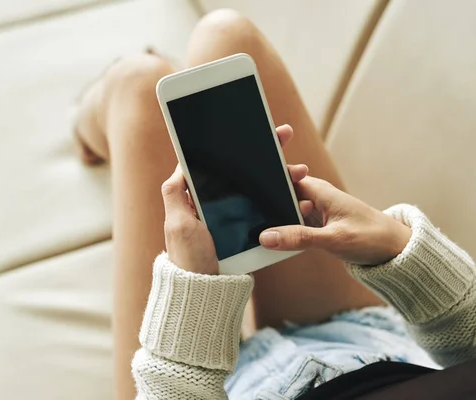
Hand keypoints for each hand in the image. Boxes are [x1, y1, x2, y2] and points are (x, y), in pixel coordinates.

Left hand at [161, 125, 294, 273]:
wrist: (206, 292)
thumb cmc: (190, 259)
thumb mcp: (178, 224)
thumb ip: (175, 194)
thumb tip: (181, 164)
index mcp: (200, 197)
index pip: (220, 164)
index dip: (238, 146)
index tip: (257, 130)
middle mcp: (217, 204)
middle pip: (244, 173)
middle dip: (266, 154)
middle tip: (285, 136)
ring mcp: (234, 218)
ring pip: (260, 190)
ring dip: (281, 177)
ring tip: (299, 171)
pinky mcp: (247, 232)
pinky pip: (267, 211)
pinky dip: (283, 202)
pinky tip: (299, 196)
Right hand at [259, 165, 411, 264]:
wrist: (394, 251)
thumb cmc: (371, 237)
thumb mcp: (333, 239)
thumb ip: (299, 238)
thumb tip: (266, 237)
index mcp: (319, 190)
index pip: (287, 174)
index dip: (269, 171)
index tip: (247, 177)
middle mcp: (315, 197)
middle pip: (282, 194)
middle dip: (266, 200)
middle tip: (242, 209)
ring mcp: (315, 213)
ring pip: (286, 211)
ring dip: (274, 218)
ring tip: (251, 225)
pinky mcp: (316, 227)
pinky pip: (293, 225)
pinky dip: (284, 231)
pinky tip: (271, 241)